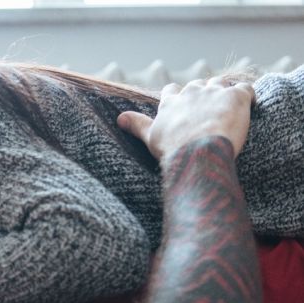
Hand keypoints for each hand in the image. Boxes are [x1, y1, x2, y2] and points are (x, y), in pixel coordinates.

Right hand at [117, 77, 255, 164]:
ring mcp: (214, 93)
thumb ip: (137, 125)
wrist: (198, 153)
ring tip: (229, 109)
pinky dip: (248, 96)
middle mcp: (191, 92)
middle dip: (203, 93)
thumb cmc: (173, 149)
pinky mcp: (236, 97)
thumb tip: (119, 118)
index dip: (179, 97)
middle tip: (209, 110)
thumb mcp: (150, 137)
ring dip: (225, 93)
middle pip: (198, 85)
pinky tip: (249, 107)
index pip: (172, 91)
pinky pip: (246, 89)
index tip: (183, 106)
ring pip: (221, 84)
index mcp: (171, 103)